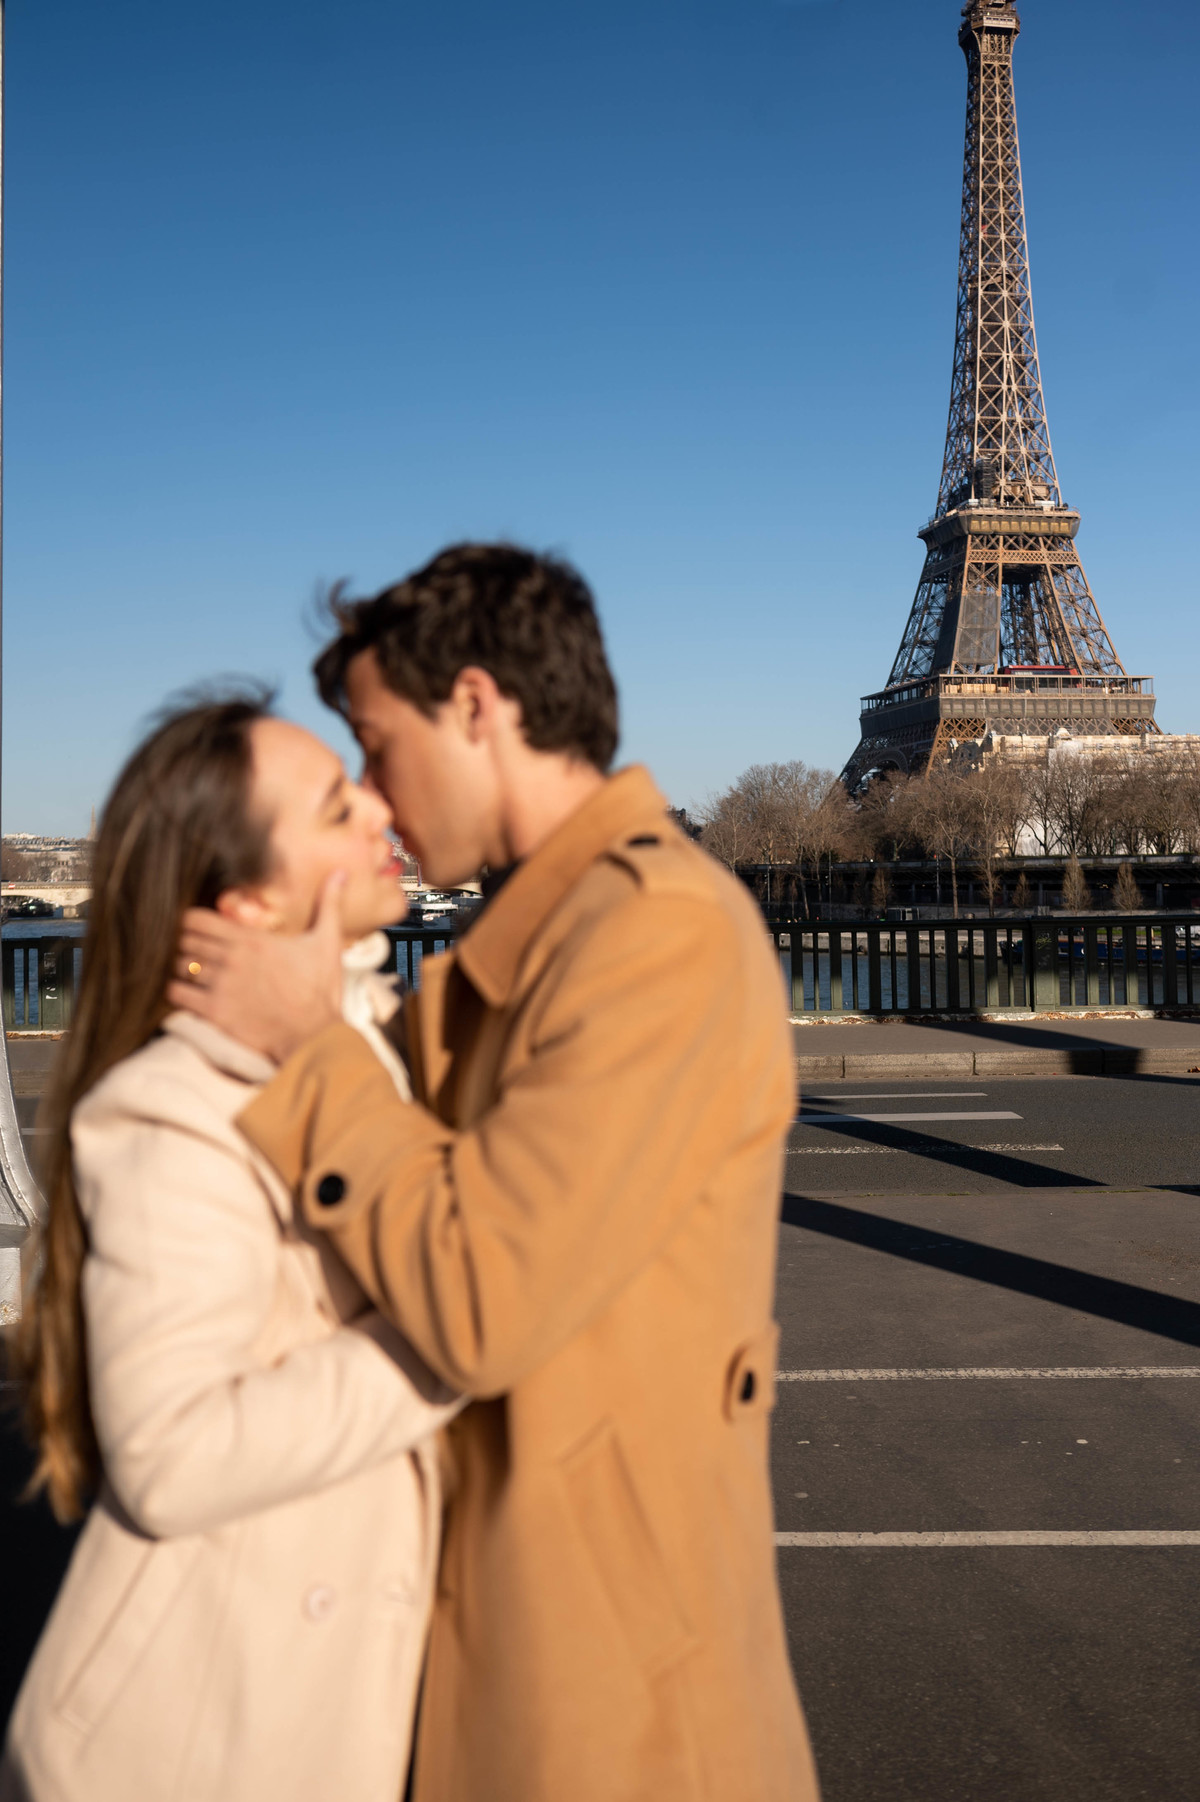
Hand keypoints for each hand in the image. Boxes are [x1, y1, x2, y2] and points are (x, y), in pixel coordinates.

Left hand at [167, 873, 345, 1062]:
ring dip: (182, 970)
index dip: (192, 922)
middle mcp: (231, 959)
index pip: (195, 919)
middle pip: (183, 941)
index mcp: (251, 939)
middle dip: (187, 946)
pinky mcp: (214, 1012)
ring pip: (178, 967)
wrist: (315, 1033)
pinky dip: (177, 993)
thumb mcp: (327, 942)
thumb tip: (340, 873)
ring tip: (193, 975)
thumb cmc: (321, 989)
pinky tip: (189, 996)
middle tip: (196, 954)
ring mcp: (220, 986)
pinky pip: (176, 994)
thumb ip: (328, 904)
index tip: (198, 930)